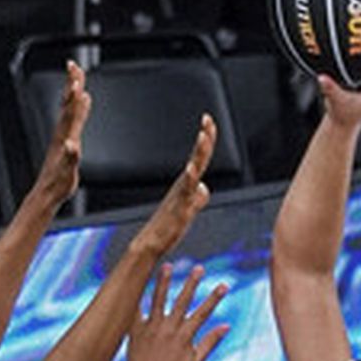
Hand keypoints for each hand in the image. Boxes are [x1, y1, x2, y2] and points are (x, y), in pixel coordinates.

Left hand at [30, 59, 89, 210]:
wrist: (47, 193)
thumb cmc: (57, 184)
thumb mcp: (66, 173)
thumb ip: (70, 158)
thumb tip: (72, 145)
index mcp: (64, 138)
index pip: (70, 111)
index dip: (74, 95)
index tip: (77, 78)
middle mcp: (62, 134)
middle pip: (68, 104)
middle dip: (72, 84)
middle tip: (73, 65)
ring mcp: (63, 136)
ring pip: (70, 108)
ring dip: (74, 91)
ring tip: (78, 76)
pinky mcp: (66, 141)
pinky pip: (74, 118)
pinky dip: (79, 106)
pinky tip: (83, 101)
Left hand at [125, 263, 228, 360]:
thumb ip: (211, 342)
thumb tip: (227, 325)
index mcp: (185, 337)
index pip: (203, 313)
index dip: (215, 298)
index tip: (225, 284)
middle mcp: (169, 330)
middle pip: (182, 302)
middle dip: (192, 284)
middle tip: (199, 268)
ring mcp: (151, 329)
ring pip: (158, 300)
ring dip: (163, 282)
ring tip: (166, 265)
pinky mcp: (136, 331)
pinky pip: (136, 310)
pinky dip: (137, 296)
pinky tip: (137, 282)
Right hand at [137, 115, 215, 258]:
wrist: (152, 242)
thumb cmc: (168, 227)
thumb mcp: (189, 210)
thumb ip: (198, 198)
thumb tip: (204, 188)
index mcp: (187, 183)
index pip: (200, 157)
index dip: (206, 139)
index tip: (208, 121)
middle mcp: (184, 184)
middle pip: (198, 157)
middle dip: (204, 137)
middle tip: (207, 119)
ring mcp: (182, 194)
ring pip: (193, 169)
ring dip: (198, 152)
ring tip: (203, 136)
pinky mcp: (180, 207)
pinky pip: (186, 190)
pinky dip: (189, 179)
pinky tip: (192, 169)